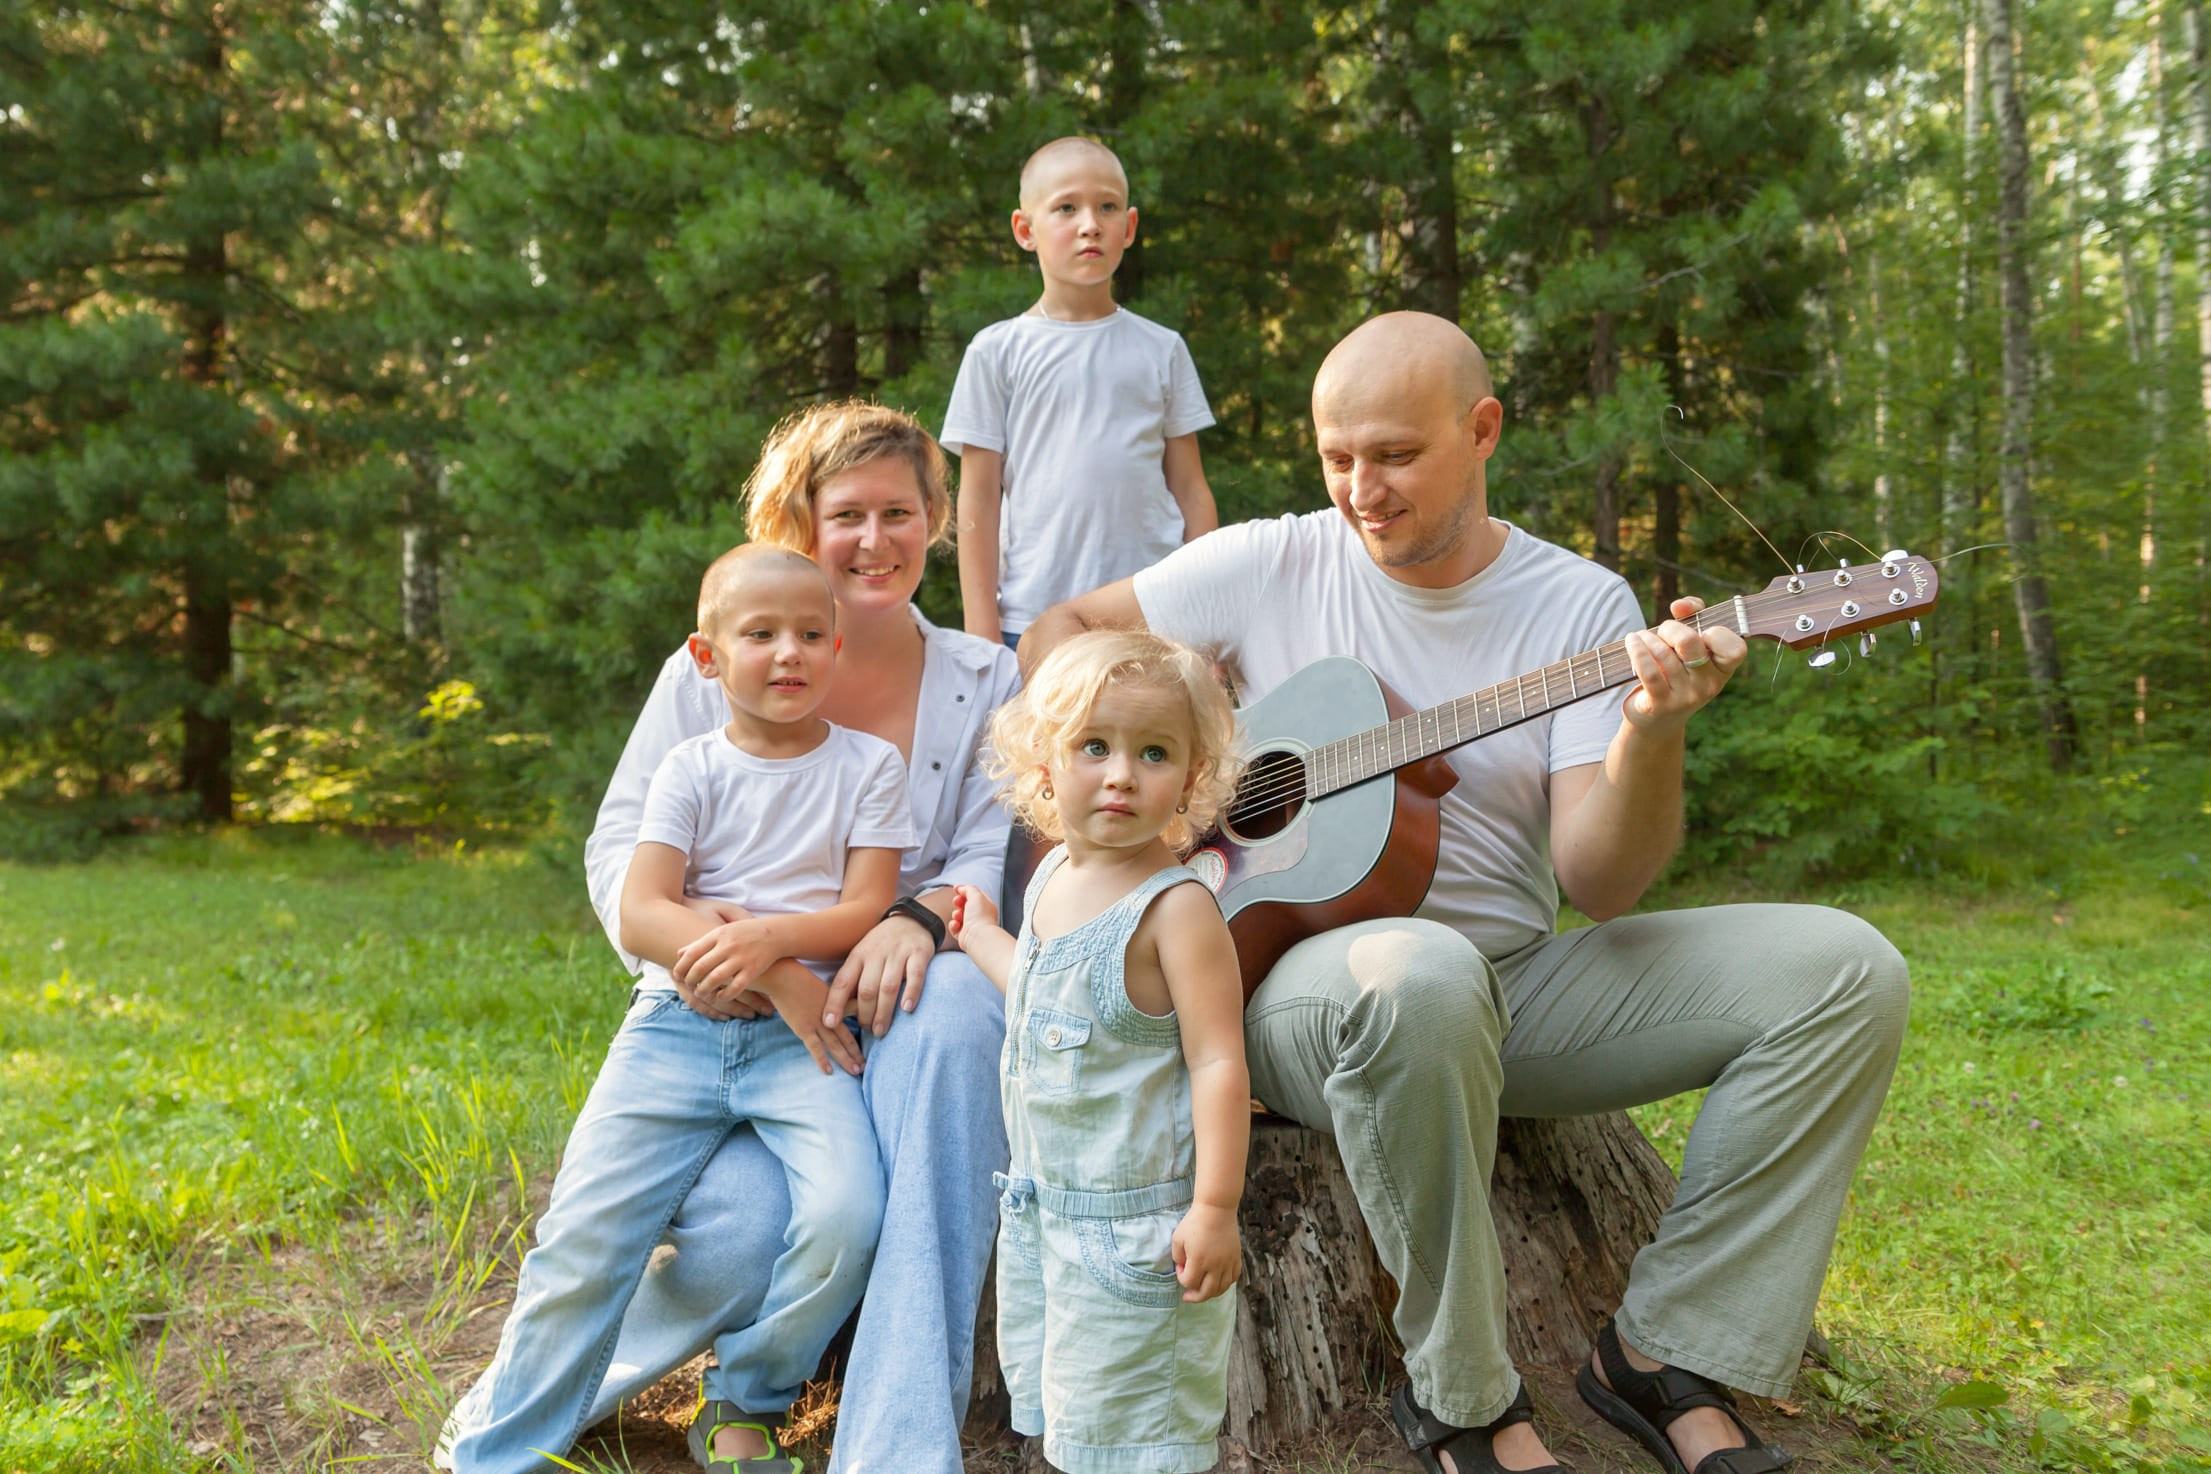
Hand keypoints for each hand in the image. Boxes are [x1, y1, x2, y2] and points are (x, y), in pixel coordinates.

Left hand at [676, 900, 764, 1018]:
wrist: (775, 934)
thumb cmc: (744, 933)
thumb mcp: (722, 932)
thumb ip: (701, 942)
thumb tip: (678, 953)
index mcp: (719, 935)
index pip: (693, 952)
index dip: (682, 966)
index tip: (676, 975)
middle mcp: (729, 946)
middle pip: (701, 967)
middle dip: (691, 979)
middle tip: (688, 985)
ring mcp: (741, 958)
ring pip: (715, 979)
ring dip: (704, 989)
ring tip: (701, 993)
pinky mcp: (753, 970)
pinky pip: (735, 987)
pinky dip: (724, 995)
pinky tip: (720, 997)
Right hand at [755, 966, 866, 1076]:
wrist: (783, 976)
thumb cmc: (798, 976)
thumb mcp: (820, 983)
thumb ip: (830, 994)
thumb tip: (834, 1000)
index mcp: (837, 1000)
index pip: (858, 1013)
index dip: (868, 1023)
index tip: (876, 1035)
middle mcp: (831, 1013)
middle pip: (848, 1035)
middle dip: (857, 1051)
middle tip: (865, 1065)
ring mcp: (818, 1022)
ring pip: (836, 1044)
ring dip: (846, 1058)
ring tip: (856, 1071)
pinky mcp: (804, 1028)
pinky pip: (815, 1047)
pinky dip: (822, 1060)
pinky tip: (829, 1071)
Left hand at [825, 911, 935, 1038]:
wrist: (911, 920)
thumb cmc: (881, 946)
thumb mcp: (862, 956)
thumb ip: (852, 979)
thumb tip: (836, 1011)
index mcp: (858, 955)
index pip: (842, 982)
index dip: (834, 1003)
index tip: (829, 1023)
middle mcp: (876, 953)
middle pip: (867, 989)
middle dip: (864, 1014)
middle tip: (867, 1031)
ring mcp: (898, 953)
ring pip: (888, 986)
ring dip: (884, 1012)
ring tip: (880, 1030)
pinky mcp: (919, 953)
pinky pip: (915, 975)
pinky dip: (911, 993)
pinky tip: (907, 1009)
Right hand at [948, 884, 998, 944]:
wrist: (978, 937)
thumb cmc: (980, 918)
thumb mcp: (976, 895)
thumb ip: (969, 889)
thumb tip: (962, 889)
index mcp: (986, 905)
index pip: (974, 894)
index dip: (964, 890)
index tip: (956, 888)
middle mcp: (980, 915)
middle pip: (965, 904)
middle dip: (958, 902)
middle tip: (957, 902)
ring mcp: (972, 925)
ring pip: (958, 915)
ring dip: (956, 914)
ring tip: (958, 916)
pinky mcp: (964, 935)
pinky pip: (954, 927)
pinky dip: (953, 925)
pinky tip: (956, 925)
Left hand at [1171, 1203, 1240, 1301]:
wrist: (1216, 1208)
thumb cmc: (1194, 1221)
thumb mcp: (1178, 1238)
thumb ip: (1177, 1257)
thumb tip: (1183, 1268)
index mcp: (1199, 1260)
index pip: (1189, 1282)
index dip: (1182, 1278)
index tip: (1180, 1266)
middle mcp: (1215, 1265)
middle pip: (1207, 1292)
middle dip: (1195, 1296)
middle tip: (1187, 1296)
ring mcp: (1228, 1262)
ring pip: (1222, 1288)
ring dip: (1211, 1293)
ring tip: (1203, 1291)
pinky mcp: (1236, 1257)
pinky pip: (1233, 1278)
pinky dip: (1226, 1283)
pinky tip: (1218, 1281)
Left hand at [1621, 597, 1746, 733]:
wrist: (1657, 719)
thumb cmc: (1677, 670)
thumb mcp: (1691, 644)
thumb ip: (1693, 614)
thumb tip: (1680, 605)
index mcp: (1723, 669)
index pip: (1735, 648)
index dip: (1717, 633)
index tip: (1701, 631)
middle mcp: (1709, 685)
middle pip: (1690, 642)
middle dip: (1670, 629)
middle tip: (1662, 633)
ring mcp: (1686, 697)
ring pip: (1663, 653)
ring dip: (1648, 638)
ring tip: (1641, 637)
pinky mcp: (1660, 704)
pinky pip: (1648, 671)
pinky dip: (1637, 650)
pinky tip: (1632, 641)